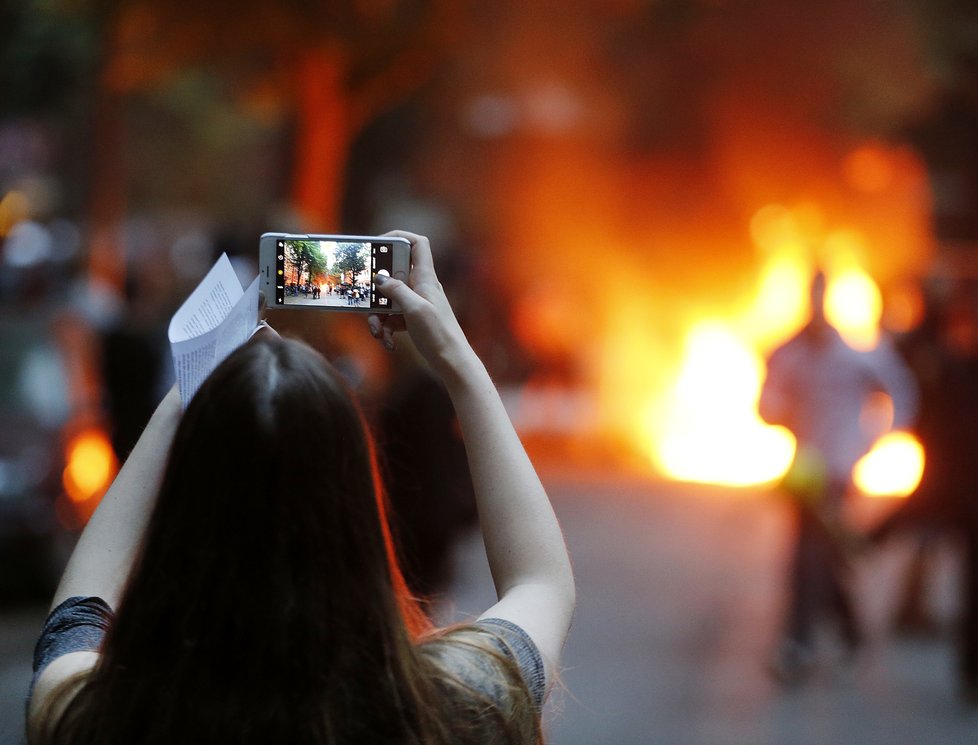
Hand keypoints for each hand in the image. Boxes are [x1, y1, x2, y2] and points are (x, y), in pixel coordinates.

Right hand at [367, 231, 473, 377]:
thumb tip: (380, 277)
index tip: (379, 244)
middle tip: (367, 302)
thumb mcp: (415, 309)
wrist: (452, 362)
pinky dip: (386, 329)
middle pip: (392, 276)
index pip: (418, 244)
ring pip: (388, 300)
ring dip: (378, 316)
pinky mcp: (412, 319)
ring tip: (378, 333)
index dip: (399, 237)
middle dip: (376, 292)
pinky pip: (392, 318)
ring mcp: (416, 303)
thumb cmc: (439, 334)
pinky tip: (388, 342)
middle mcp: (420, 287)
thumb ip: (396, 290)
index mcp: (425, 278)